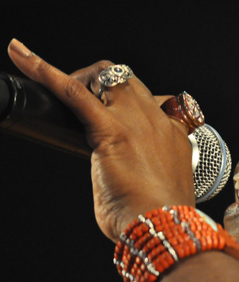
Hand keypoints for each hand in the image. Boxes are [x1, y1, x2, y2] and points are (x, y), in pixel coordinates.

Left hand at [7, 39, 195, 242]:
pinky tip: (21, 56)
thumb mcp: (160, 188)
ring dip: (80, 76)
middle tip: (81, 102)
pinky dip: (43, 70)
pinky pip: (73, 91)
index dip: (128, 102)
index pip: (152, 102)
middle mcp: (158, 121)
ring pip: (106, 75)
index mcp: (173, 135)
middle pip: (128, 80)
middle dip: (102, 83)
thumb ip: (146, 170)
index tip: (115, 110)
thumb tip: (121, 175)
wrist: (165, 226)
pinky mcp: (110, 129)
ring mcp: (136, 121)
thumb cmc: (161, 217)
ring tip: (56, 86)